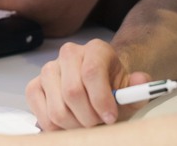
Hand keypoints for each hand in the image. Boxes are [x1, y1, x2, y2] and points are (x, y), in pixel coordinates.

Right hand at [26, 38, 147, 129]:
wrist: (97, 86)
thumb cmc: (112, 88)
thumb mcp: (130, 89)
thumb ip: (138, 88)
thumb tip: (142, 81)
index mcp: (95, 49)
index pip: (92, 71)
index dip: (101, 99)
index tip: (110, 117)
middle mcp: (69, 54)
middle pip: (72, 92)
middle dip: (88, 117)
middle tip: (99, 123)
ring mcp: (48, 69)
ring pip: (57, 108)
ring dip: (75, 125)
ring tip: (86, 123)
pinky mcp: (34, 87)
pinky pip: (43, 115)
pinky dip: (58, 128)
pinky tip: (71, 123)